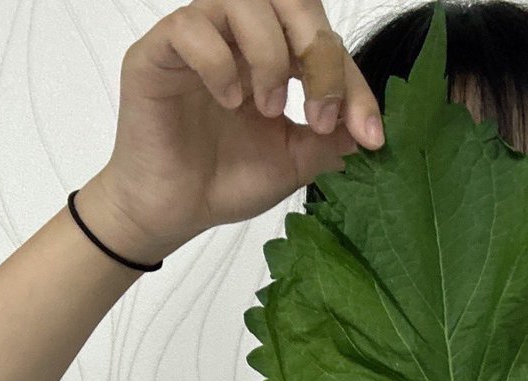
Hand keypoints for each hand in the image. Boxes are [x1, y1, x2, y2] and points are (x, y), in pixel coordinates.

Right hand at [96, 0, 384, 256]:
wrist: (172, 212)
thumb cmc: (225, 180)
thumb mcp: (293, 162)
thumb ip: (330, 140)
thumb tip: (369, 128)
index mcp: (274, 54)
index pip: (324, 43)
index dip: (353, 84)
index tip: (369, 135)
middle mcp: (238, 36)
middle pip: (290, 0)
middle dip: (318, 52)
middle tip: (322, 110)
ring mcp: (199, 38)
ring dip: (269, 54)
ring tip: (268, 108)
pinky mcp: (158, 53)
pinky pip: (189, 27)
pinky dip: (218, 62)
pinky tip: (228, 100)